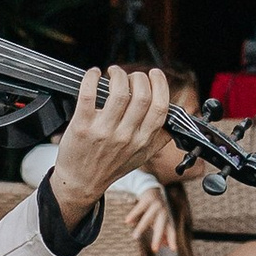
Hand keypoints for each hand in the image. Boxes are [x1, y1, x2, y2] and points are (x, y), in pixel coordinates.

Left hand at [51, 64, 177, 225]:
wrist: (81, 183)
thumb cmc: (109, 167)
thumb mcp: (141, 157)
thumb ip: (158, 139)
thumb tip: (174, 121)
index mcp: (142, 141)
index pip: (160, 109)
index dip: (160, 86)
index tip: (155, 75)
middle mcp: (126, 137)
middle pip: (142, 96)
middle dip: (139, 77)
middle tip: (132, 76)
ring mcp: (104, 131)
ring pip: (119, 92)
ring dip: (118, 75)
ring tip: (114, 72)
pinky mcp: (82, 126)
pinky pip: (89, 94)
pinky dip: (92, 79)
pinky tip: (94, 74)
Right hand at [117, 176, 181, 255]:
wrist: (151, 189)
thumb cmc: (155, 209)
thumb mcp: (159, 220)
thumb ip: (163, 232)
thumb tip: (166, 246)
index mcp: (167, 218)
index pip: (171, 230)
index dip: (172, 240)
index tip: (173, 249)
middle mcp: (163, 212)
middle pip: (161, 226)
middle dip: (158, 237)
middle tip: (154, 249)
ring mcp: (155, 205)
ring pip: (148, 218)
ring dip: (141, 228)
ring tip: (134, 237)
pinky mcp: (147, 199)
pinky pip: (139, 208)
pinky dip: (133, 215)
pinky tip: (128, 221)